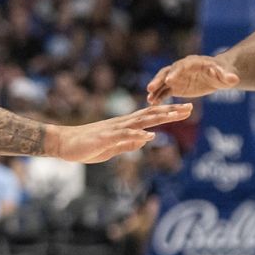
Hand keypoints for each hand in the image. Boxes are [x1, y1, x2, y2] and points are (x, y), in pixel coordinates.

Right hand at [55, 103, 191, 162]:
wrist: (63, 143)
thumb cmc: (87, 146)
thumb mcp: (113, 148)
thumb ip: (129, 143)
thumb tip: (146, 139)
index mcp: (125, 125)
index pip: (152, 116)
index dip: (169, 112)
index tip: (186, 109)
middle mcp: (122, 124)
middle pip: (151, 114)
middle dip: (171, 111)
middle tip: (190, 107)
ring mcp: (114, 130)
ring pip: (140, 122)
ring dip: (158, 118)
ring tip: (175, 115)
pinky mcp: (105, 138)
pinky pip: (123, 136)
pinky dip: (136, 135)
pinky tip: (149, 135)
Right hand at [146, 55, 239, 103]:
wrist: (219, 76)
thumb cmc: (224, 73)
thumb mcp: (226, 75)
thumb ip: (227, 77)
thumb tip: (234, 80)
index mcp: (193, 62)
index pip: (182, 65)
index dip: (176, 72)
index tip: (169, 79)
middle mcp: (181, 68)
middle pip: (168, 71)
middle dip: (159, 79)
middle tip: (151, 87)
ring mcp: (177, 77)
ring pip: (163, 82)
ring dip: (155, 90)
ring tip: (149, 99)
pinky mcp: (176, 86)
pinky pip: (165, 91)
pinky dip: (158, 96)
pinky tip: (152, 104)